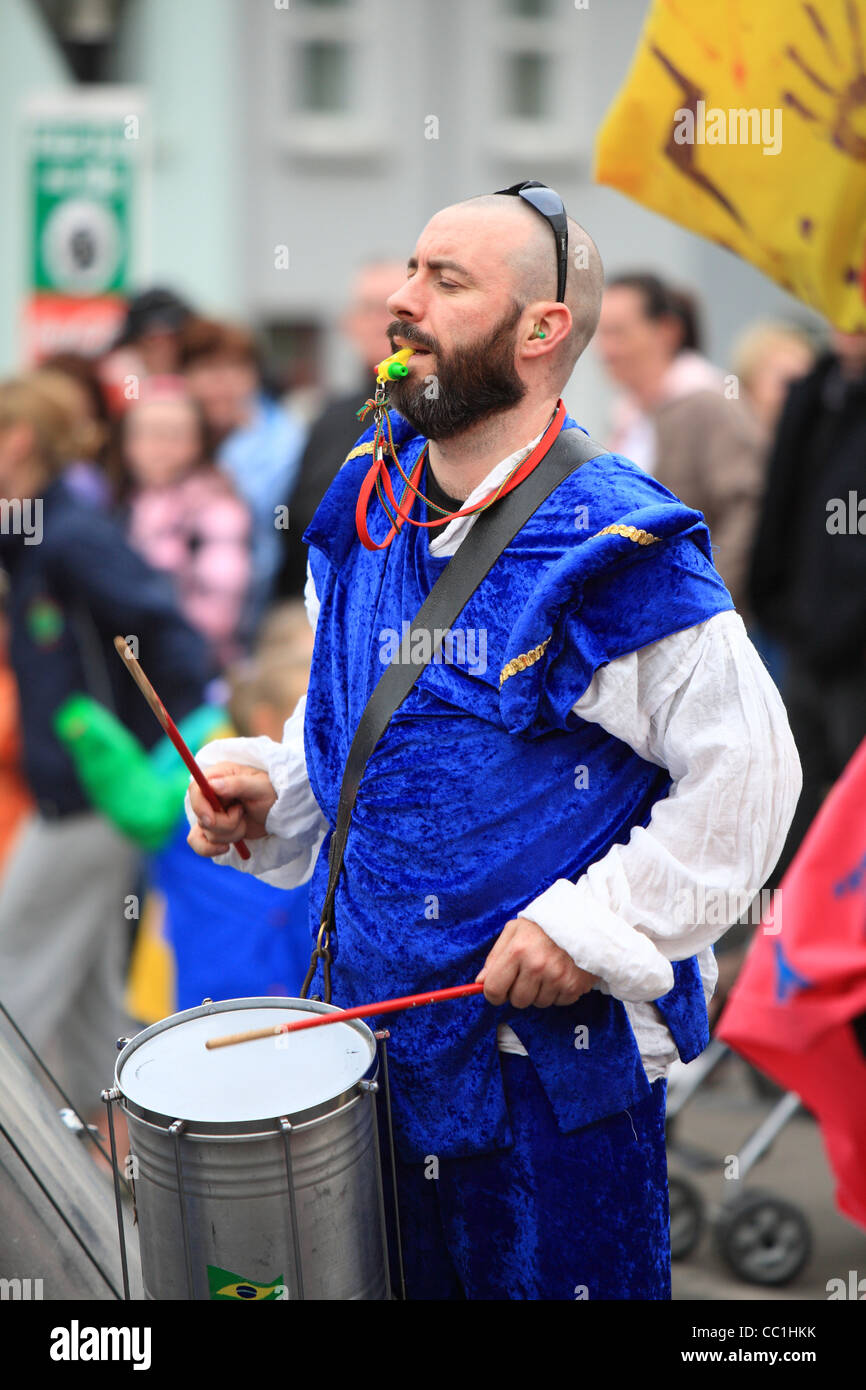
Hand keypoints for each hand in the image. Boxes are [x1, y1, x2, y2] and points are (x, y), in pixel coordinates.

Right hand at [186, 762, 276, 857]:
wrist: (280, 815)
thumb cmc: (272, 794)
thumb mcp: (259, 787)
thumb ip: (236, 785)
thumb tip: (212, 785)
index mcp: (218, 776)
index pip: (195, 789)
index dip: (200, 806)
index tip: (212, 820)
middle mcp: (210, 794)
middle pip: (201, 816)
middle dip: (225, 823)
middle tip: (242, 813)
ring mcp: (210, 813)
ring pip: (205, 832)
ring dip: (230, 833)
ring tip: (244, 822)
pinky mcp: (213, 830)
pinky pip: (198, 843)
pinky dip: (210, 849)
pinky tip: (226, 848)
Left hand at [477, 916, 599, 1008]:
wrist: (583, 919)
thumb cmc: (544, 925)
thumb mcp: (514, 931)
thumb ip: (495, 957)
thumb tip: (481, 982)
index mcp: (517, 951)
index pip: (494, 989)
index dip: (494, 993)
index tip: (499, 989)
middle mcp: (536, 966)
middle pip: (517, 1001)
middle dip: (519, 991)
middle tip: (528, 974)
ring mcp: (557, 978)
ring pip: (538, 1003)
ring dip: (540, 992)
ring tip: (547, 970)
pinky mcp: (574, 986)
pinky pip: (558, 1002)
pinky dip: (558, 992)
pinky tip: (561, 974)